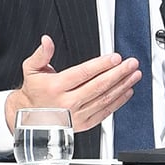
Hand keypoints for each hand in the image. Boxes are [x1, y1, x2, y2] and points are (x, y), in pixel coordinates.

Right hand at [12, 35, 139, 134]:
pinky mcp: (84, 124)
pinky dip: (118, 102)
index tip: (116, 58)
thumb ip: (41, 54)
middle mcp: (68, 102)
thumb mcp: (31, 69)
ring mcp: (77, 115)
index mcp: (56, 87)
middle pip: (98, 86)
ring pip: (104, 99)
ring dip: (122, 86)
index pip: (84, 73)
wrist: (30, 118)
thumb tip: (47, 40)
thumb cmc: (34, 92)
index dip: (102, 64)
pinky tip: (127, 91)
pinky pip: (105, 112)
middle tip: (131, 64)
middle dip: (118, 73)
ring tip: (134, 75)